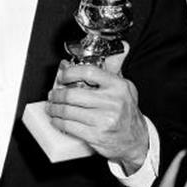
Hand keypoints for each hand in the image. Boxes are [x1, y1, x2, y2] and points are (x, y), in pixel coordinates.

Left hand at [46, 48, 148, 174]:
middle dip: (56, 94)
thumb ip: (115, 68)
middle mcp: (113, 102)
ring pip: (68, 111)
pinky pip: (70, 126)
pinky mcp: (97, 135)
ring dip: (54, 109)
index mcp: (118, 86)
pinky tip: (56, 119)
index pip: (89, 72)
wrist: (135, 140)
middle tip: (52, 95)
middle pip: (73, 94)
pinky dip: (58, 122)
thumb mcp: (124, 88)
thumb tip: (119, 46)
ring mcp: (105, 120)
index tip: (62, 76)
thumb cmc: (125, 112)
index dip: (70, 72)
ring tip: (51, 107)